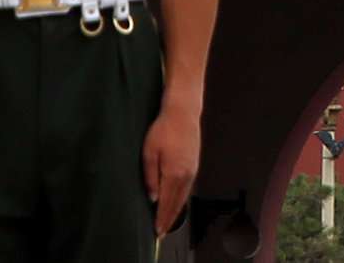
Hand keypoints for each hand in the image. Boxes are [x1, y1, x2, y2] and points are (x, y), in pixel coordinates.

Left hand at [144, 92, 202, 231]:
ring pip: (184, 197)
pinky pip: (187, 188)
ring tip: (168, 221)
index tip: (157, 231)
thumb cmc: (163, 130)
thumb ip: (150, 176)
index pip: (167, 203)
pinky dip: (182, 199)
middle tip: (162, 231)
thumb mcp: (149, 152)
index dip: (162, 218)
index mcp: (173, 174)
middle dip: (169, 219)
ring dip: (176, 211)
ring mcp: (192, 170)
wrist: (183, 113)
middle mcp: (186, 176)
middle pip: (177, 203)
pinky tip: (177, 202)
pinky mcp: (194, 165)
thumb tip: (153, 197)